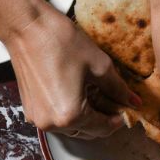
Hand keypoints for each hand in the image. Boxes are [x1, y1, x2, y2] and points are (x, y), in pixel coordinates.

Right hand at [0, 0, 137, 137]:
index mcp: (70, 116)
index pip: (102, 128)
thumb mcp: (99, 64)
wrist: (26, 27)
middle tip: (111, 100)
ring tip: (93, 95)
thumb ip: (118, 88)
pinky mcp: (29, 108)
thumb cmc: (60, 42)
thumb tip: (133, 102)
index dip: (117, 119)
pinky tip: (75, 93)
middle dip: (101, 119)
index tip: (124, 108)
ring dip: (85, 117)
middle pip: (86, 132)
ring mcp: (37, 117)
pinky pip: (55, 119)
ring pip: (70, 128)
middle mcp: (51, 123)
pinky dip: (68, 112)